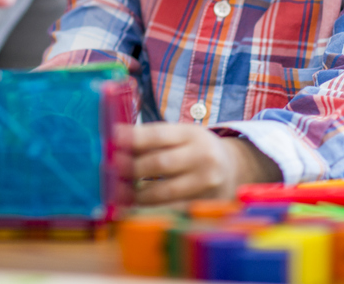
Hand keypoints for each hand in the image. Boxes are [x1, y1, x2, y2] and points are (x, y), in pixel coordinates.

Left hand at [126, 122, 280, 204]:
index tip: (112, 139)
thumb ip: (153, 138)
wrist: (233, 167)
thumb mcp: (181, 135)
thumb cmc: (195, 149)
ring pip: (165, 192)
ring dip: (136, 194)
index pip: (158, 134)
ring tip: (117, 191)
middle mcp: (203, 157)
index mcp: (192, 134)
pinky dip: (150, 210)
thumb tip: (115, 143)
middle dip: (131, 167)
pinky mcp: (206, 204)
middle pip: (160, 163)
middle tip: (109, 168)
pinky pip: (173, 210)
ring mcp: (206, 183)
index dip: (133, 137)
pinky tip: (134, 207)